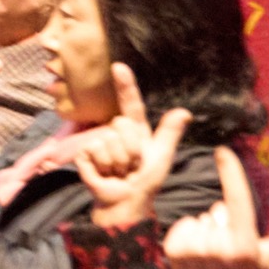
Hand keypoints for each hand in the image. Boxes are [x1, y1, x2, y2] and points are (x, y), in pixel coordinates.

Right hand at [76, 62, 194, 229]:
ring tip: (118, 171)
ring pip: (110, 141)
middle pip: (122, 126)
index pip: (131, 103)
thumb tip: (185, 112)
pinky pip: (96, 151)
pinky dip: (103, 166)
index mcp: (135, 129)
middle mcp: (115, 131)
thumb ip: (170, 133)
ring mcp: (98, 140)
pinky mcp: (84, 153)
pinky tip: (104, 174)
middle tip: (130, 165)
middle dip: (131, 149)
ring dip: (118, 162)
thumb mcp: (161, 157)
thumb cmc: (144, 182)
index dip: (125, 84)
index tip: (119, 66)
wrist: (124, 202)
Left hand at [164, 163, 268, 268]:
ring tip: (213, 254)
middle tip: (229, 249)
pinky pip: (182, 225)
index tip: (222, 150)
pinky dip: (188, 234)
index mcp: (246, 246)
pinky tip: (196, 254)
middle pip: (217, 211)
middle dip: (223, 222)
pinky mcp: (174, 253)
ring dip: (206, 230)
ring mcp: (194, 251)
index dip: (230, 172)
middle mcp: (220, 248)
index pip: (237, 200)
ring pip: (200, 219)